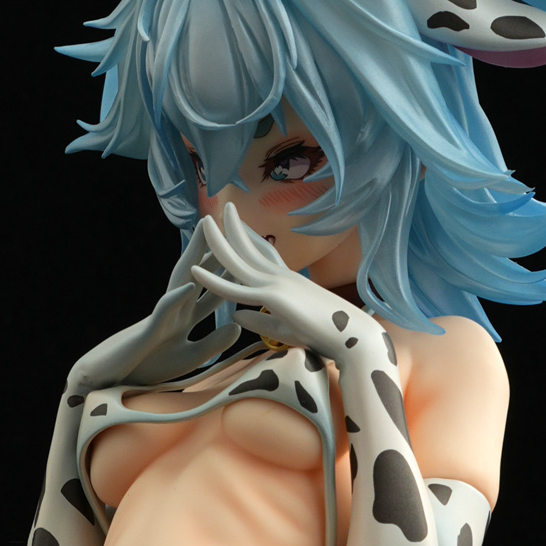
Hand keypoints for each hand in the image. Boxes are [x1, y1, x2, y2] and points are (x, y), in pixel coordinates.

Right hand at [65, 238, 225, 393]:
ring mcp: (162, 317)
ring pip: (180, 282)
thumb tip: (237, 325)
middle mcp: (175, 310)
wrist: (113, 378)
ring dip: (194, 258)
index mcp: (185, 317)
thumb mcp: (190, 358)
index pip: (212, 290)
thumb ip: (213, 342)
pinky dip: (176, 300)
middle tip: (233, 225)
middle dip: (215, 252)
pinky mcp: (148, 331)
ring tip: (207, 233)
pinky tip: (189, 288)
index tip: (250, 254)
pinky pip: (163, 312)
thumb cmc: (148, 367)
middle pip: (199, 275)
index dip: (231, 274)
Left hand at [187, 207, 389, 372]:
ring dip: (218, 240)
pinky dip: (213, 280)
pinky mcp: (271, 298)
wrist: (351, 336)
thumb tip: (235, 315)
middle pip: (250, 247)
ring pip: (238, 260)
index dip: (249, 238)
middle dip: (233, 227)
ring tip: (202, 220)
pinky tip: (194, 270)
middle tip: (218, 208)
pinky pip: (235, 288)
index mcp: (287, 280)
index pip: (264, 253)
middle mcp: (280, 276)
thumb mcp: (286, 327)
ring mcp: (275, 284)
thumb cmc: (326, 333)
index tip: (235, 225)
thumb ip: (260, 321)